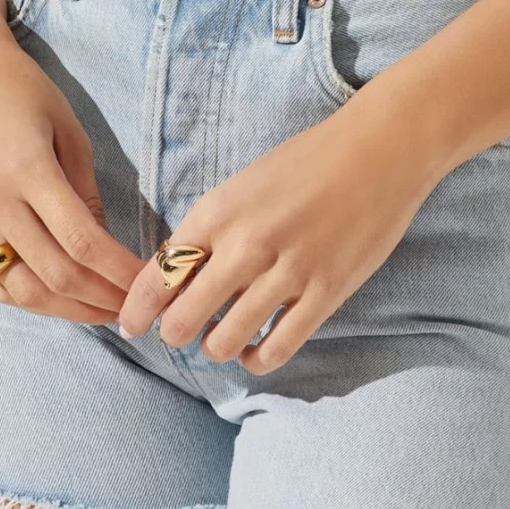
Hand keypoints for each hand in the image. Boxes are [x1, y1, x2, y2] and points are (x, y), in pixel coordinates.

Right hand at [0, 22, 142, 322]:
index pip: (82, 241)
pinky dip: (30, 299)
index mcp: (27, 170)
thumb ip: (86, 192)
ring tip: (103, 312)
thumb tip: (104, 247)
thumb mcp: (69, 130)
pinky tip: (60, 300)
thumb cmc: (24, 92)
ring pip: (21, 291)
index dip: (119, 271)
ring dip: (67, 310)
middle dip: (101, 299)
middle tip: (135, 308)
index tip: (149, 283)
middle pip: (54, 275)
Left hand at [116, 90, 437, 371]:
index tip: (130, 325)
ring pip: (225, 341)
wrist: (379, 149)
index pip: (158, 275)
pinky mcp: (325, 292)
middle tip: (180, 332)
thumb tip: (177, 277)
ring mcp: (287, 271)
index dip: (137, 309)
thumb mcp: (244, 185)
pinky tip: (254, 351)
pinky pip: (276, 349)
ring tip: (220, 340)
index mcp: (217, 211)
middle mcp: (245, 244)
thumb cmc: (308, 162)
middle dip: (173, 334)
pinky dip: (256, 359)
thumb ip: (210, 230)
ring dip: (215, 348)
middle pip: (183, 318)